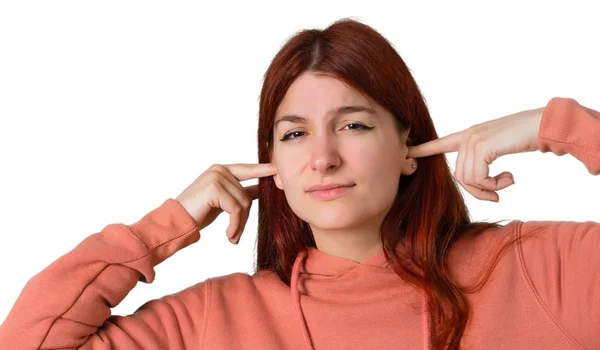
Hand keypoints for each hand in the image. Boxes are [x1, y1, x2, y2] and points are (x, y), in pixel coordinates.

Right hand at [175, 163, 277, 243]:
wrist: (176, 221)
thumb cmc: (197, 213)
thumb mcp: (223, 201)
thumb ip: (239, 193)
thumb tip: (261, 190)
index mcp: (221, 170)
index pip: (248, 170)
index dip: (264, 170)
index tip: (278, 169)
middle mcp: (220, 170)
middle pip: (247, 195)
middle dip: (244, 218)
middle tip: (235, 234)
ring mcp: (217, 177)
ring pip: (244, 203)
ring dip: (239, 224)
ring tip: (231, 236)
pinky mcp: (215, 188)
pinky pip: (236, 209)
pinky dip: (235, 225)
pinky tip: (229, 236)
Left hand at [407, 107, 543, 201]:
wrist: (542, 125)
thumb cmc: (524, 137)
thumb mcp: (498, 150)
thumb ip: (483, 162)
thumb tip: (478, 184)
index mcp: (468, 135)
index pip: (441, 143)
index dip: (424, 149)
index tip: (406, 152)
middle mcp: (467, 136)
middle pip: (460, 177)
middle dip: (478, 191)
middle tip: (498, 193)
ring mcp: (472, 140)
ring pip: (468, 180)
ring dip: (488, 189)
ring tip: (506, 181)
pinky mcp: (481, 147)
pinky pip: (478, 178)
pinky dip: (494, 185)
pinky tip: (509, 177)